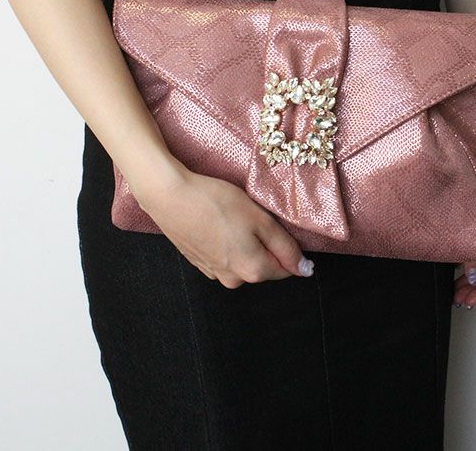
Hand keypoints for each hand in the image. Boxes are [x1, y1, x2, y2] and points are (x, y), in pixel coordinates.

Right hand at [130, 162, 314, 288]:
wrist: (170, 196)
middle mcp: (234, 279)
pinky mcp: (199, 263)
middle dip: (264, 244)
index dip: (287, 245)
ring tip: (232, 216)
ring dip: (245, 243)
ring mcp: (214, 273)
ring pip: (243, 260)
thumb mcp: (260, 219)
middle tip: (252, 215)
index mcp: (253, 271)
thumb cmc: (217, 202)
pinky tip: (217, 222)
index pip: (286, 268)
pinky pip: (224, 256)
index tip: (276, 224)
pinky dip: (226, 242)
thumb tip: (305, 270)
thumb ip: (285, 247)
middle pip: (264, 265)